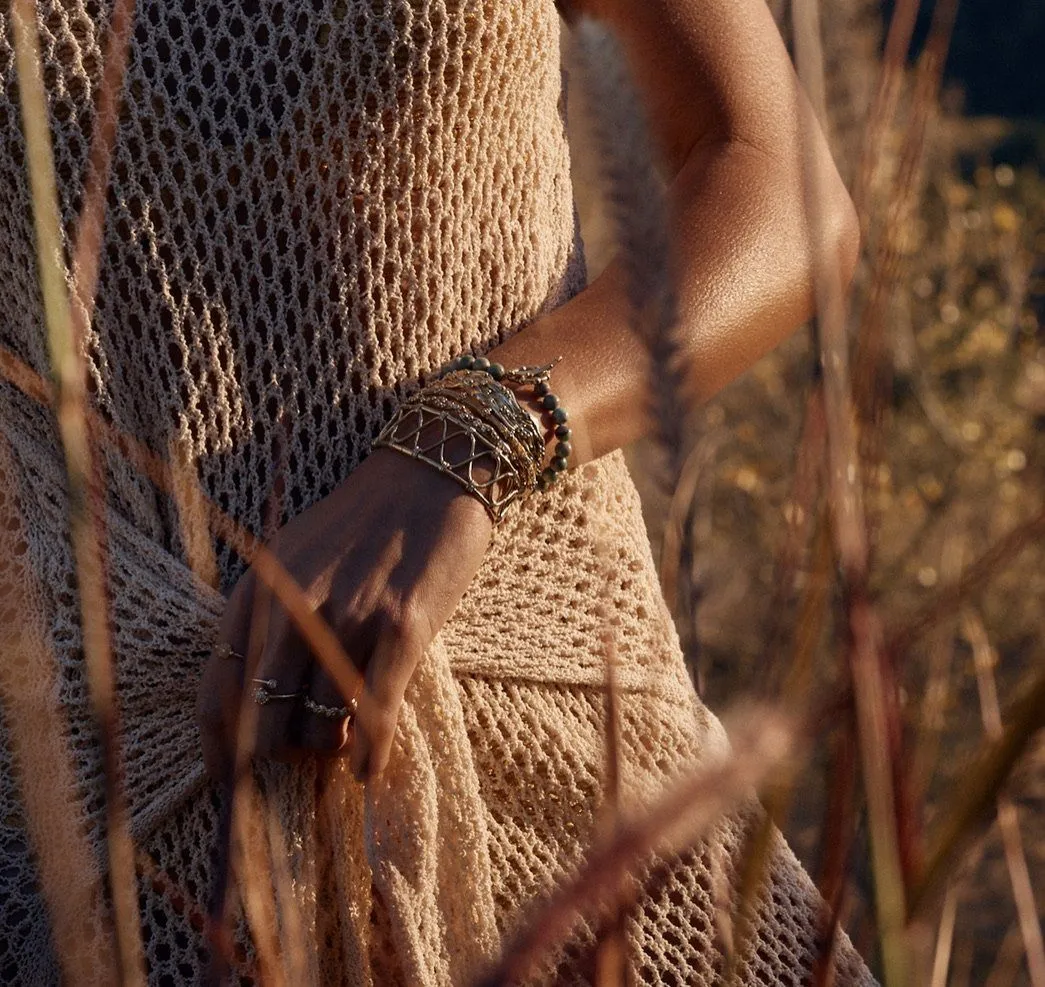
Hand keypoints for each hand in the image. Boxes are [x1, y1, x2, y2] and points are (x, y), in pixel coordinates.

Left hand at [197, 447, 493, 781]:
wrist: (433, 475)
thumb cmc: (365, 522)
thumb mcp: (295, 557)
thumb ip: (271, 617)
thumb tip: (263, 697)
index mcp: (258, 589)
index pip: (217, 690)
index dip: (221, 750)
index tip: (235, 783)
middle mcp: (292, 608)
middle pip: (263, 721)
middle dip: (281, 758)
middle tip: (303, 763)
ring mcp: (347, 619)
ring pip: (319, 726)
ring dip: (330, 751)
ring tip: (345, 748)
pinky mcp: (400, 628)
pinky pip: (375, 716)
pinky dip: (370, 756)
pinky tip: (371, 770)